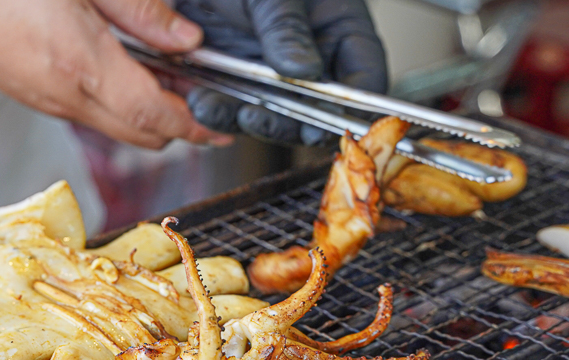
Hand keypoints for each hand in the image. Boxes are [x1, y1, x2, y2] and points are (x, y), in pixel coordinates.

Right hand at [0, 0, 233, 148]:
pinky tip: (136, 78)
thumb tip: (188, 41)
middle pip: (147, 136)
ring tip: (178, 85)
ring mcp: (58, 108)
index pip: (154, 115)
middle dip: (185, 126)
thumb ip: (139, 12)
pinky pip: (103, 120)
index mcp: (81, 64)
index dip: (196, 125)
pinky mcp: (50, 107)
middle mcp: (71, 98)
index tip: (224, 125)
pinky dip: (130, 110)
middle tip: (210, 100)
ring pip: (127, 132)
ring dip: (158, 119)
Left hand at [176, 0, 387, 144]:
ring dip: (247, 123)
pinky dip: (219, 113)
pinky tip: (204, 103)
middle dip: (289, 124)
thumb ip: (286, 27)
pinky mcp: (238, 80)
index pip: (364, 77)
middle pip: (318, 112)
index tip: (329, 115)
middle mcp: (311, 57)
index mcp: (338, 27)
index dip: (354, 105)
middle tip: (262, 118)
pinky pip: (235, 110)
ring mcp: (274, 73)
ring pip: (275, 118)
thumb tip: (305, 70)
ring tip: (220, 109)